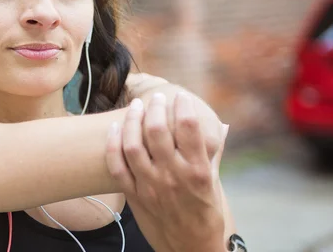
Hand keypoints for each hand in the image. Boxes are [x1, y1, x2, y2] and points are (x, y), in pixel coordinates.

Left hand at [106, 92, 226, 251]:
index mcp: (198, 172)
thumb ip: (213, 154)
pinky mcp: (134, 195)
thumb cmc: (206, 214)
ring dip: (132, 120)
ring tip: (135, 106)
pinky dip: (112, 145)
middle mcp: (173, 176)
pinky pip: (116, 166)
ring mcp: (150, 186)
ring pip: (133, 145)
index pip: (189, 129)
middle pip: (158, 131)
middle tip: (157, 98)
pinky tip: (114, 128)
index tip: (180, 96)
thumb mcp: (215, 183)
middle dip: (156, 108)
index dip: (183, 106)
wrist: (190, 247)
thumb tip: (220, 127)